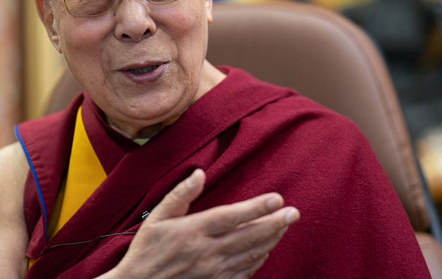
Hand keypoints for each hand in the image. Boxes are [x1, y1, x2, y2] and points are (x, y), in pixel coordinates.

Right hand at [105, 169, 299, 278]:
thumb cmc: (147, 251)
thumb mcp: (157, 218)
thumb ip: (180, 195)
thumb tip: (199, 173)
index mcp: (194, 231)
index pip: (232, 216)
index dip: (256, 207)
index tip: (277, 199)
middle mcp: (207, 252)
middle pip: (249, 236)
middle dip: (275, 223)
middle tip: (294, 212)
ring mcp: (214, 272)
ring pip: (251, 254)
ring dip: (271, 240)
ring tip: (285, 226)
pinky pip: (245, 273)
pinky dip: (259, 260)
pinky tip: (267, 249)